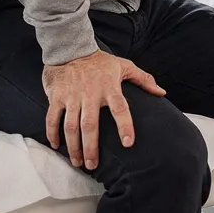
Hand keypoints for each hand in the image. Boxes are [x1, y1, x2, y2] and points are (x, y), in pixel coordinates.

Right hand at [42, 50, 165, 169]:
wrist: (70, 47)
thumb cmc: (99, 61)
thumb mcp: (123, 66)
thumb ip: (143, 79)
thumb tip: (161, 93)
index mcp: (109, 88)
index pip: (120, 108)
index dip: (124, 126)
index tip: (127, 143)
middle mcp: (90, 94)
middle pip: (90, 125)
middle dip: (91, 148)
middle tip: (92, 165)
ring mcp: (71, 96)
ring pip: (71, 126)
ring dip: (73, 146)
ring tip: (77, 162)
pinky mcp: (56, 96)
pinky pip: (52, 117)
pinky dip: (52, 133)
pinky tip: (56, 145)